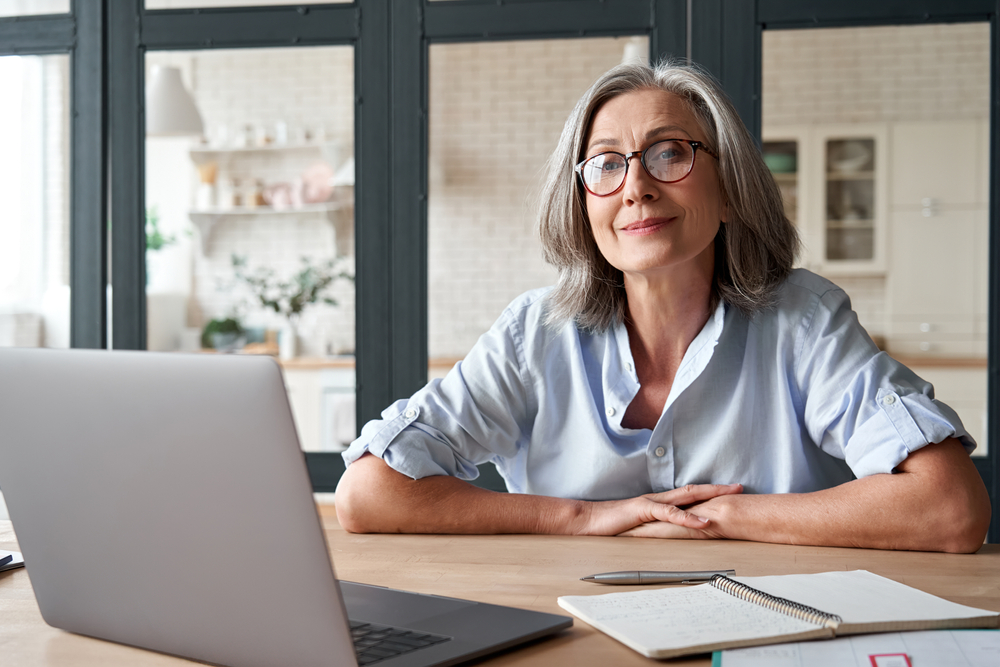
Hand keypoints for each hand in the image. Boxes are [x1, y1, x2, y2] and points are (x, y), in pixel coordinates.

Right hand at [573, 483, 741, 536]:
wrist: (587, 520)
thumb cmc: (610, 524)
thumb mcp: (638, 526)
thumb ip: (654, 526)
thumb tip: (670, 534)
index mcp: (658, 502)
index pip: (688, 495)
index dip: (709, 493)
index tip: (728, 493)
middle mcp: (657, 498)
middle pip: (693, 490)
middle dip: (718, 489)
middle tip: (739, 488)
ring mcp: (651, 502)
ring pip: (685, 497)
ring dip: (709, 497)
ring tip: (729, 499)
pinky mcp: (643, 510)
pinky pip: (669, 513)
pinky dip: (688, 517)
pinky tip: (703, 521)